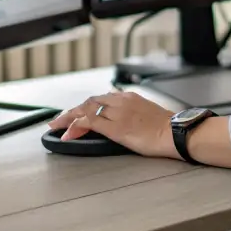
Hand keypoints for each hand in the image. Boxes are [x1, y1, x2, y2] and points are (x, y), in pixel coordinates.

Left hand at [48, 91, 178, 158]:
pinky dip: (75, 127)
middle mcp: (121, 101)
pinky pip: (88, 123)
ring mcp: (116, 113)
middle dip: (73, 111)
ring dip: (69, 117)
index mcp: (129, 97)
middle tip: (60, 119)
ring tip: (56, 125)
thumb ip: (134, 111)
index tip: (77, 113)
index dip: (86, 106)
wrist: (174, 132)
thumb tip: (127, 119)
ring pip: (85, 110)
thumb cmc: (167, 127)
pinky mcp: (114, 127)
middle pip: (90, 102)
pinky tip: (66, 133)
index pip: (101, 98)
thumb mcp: (148, 112)